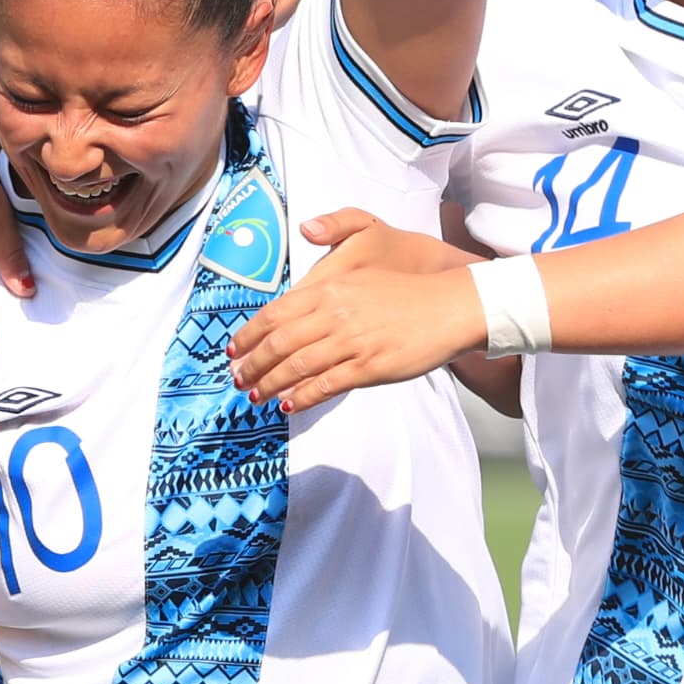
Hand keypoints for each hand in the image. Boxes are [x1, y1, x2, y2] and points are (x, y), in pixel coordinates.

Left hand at [228, 209, 491, 411]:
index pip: (275, 312)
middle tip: (237, 379)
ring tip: (255, 396)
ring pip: (297, 365)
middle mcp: (335, 313)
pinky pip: (326, 385)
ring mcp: (352, 340)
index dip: (249, 334)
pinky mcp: (370, 366)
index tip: (233, 349)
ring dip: (270, 383)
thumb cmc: (406, 294)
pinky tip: (289, 405)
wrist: (450, 306)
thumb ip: (325, 290)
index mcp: (330, 289)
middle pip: (279, 341)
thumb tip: (292, 307)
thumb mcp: (360, 278)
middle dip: (252, 363)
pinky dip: (302, 397)